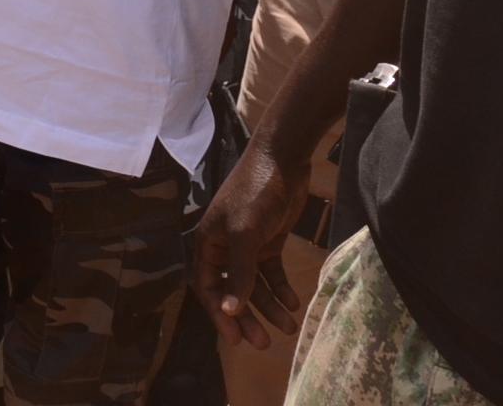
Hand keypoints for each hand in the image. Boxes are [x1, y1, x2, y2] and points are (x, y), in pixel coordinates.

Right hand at [190, 137, 308, 349]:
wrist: (283, 159)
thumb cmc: (255, 192)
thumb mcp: (246, 234)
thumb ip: (239, 273)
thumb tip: (229, 311)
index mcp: (208, 243)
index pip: (208, 288)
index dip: (221, 316)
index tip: (237, 341)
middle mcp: (224, 247)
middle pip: (232, 291)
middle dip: (248, 317)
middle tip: (265, 343)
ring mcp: (247, 245)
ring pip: (255, 285)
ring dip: (270, 306)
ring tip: (289, 326)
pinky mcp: (268, 241)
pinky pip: (271, 273)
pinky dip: (281, 289)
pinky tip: (294, 303)